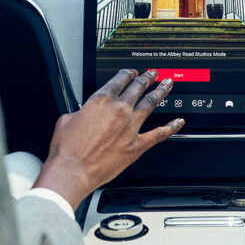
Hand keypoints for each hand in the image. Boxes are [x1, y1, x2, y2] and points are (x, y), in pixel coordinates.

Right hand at [33, 69, 183, 209]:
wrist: (73, 170)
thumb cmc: (67, 149)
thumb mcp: (66, 120)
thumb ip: (79, 112)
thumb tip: (82, 113)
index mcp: (101, 100)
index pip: (119, 80)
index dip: (128, 74)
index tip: (132, 73)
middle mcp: (119, 110)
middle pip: (138, 88)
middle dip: (147, 79)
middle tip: (153, 74)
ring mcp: (130, 127)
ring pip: (150, 104)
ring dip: (160, 92)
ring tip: (167, 85)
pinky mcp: (137, 145)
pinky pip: (159, 134)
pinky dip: (171, 127)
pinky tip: (179, 122)